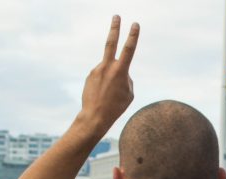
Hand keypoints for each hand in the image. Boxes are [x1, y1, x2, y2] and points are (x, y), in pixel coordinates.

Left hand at [78, 16, 138, 133]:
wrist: (95, 116)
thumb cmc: (115, 107)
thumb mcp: (129, 94)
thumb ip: (127, 79)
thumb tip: (121, 73)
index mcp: (120, 71)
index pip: (129, 49)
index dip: (133, 36)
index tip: (135, 24)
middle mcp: (107, 67)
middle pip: (111, 42)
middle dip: (115, 28)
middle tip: (116, 16)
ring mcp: (97, 70)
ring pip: (109, 69)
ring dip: (111, 80)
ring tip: (109, 95)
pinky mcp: (90, 75)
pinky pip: (101, 77)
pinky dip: (104, 85)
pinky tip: (102, 95)